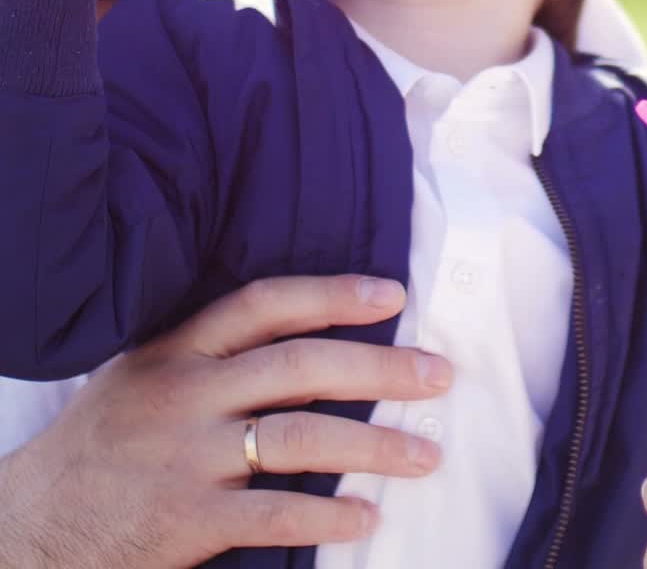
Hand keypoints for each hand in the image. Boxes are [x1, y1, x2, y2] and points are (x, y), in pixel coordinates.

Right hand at [0, 274, 451, 568]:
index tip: (391, 294)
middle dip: (379, 367)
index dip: (332, 293)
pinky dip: (325, 513)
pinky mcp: (188, 517)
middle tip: (437, 374)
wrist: (37, 521)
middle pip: (299, 364)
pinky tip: (363, 517)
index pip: (265, 304)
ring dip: (374, 446)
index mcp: (178, 348)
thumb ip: (207, 354)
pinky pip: (273, 510)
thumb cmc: (102, 443)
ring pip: (299, 436)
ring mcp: (188, 454)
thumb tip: (299, 340)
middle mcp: (187, 391)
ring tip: (425, 455)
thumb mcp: (142, 374)